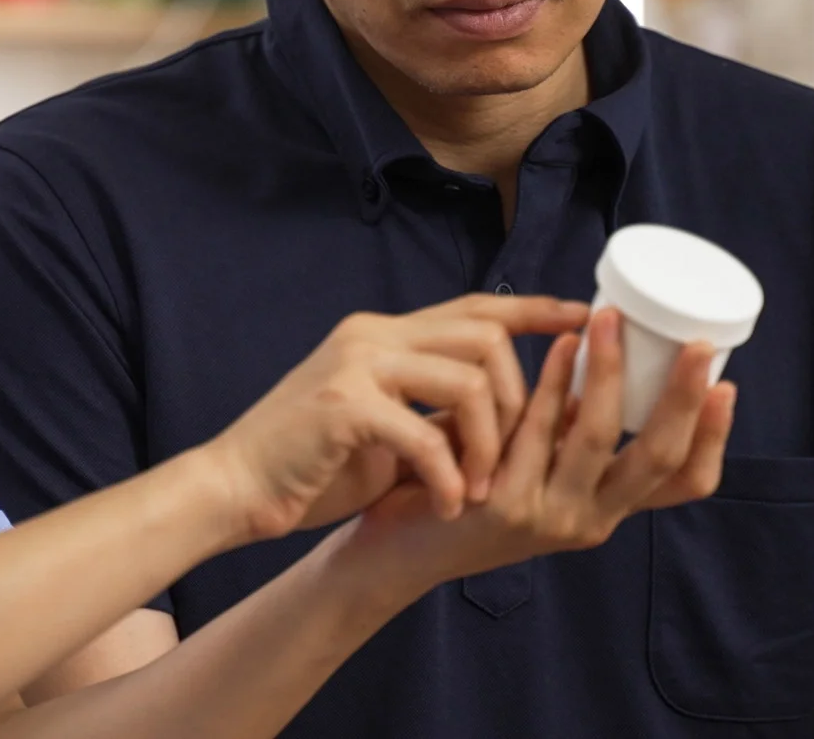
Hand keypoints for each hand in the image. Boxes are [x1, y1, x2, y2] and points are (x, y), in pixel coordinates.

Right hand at [196, 294, 589, 544]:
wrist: (233, 486)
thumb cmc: (310, 464)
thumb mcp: (384, 426)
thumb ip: (433, 409)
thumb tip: (504, 414)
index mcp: (382, 335)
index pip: (474, 307)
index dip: (534, 310)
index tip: (580, 320)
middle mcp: (371, 336)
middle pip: (484, 337)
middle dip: (519, 398)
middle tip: (518, 454)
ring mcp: (355, 365)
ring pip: (466, 380)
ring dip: (488, 444)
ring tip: (480, 489)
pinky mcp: (341, 406)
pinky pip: (424, 435)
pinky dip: (448, 477)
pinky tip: (446, 506)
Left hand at [340, 308, 734, 593]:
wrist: (399, 544)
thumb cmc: (474, 484)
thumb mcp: (541, 465)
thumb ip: (575, 433)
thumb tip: (610, 355)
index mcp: (607, 510)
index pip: (685, 484)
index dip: (713, 437)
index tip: (728, 385)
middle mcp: (590, 521)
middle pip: (658, 459)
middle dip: (683, 398)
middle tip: (697, 343)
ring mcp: (549, 516)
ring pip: (597, 436)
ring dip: (609, 371)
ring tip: (612, 320)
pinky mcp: (505, 504)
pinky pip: (538, 430)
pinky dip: (554, 382)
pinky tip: (557, 346)